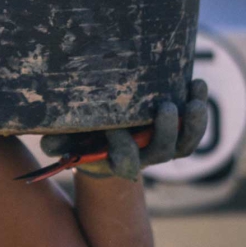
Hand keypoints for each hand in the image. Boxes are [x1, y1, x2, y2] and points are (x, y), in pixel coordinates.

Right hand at [39, 79, 209, 180]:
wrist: (105, 133)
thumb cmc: (83, 131)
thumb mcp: (69, 135)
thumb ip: (58, 140)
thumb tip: (47, 143)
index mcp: (117, 158)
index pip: (124, 162)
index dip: (123, 148)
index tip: (115, 128)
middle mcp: (144, 156)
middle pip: (161, 152)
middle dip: (166, 131)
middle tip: (165, 107)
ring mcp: (162, 146)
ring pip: (184, 144)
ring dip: (192, 123)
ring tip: (195, 99)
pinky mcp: (176, 134)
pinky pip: (193, 130)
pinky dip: (198, 109)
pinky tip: (197, 84)